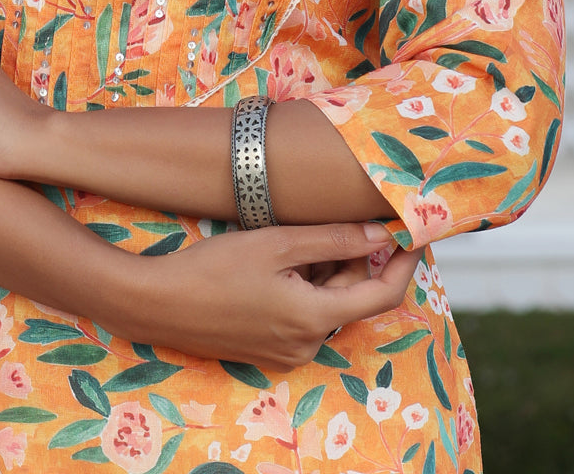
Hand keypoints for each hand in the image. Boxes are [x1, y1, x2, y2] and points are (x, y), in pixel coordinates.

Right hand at [122, 222, 418, 369]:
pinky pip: (303, 314)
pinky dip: (301, 286)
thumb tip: (381, 236)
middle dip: (349, 258)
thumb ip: (334, 240)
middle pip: (350, 294)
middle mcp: (308, 344)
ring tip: (286, 240)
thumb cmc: (214, 269)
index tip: (416, 233)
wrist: (158, 303)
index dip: (405, 263)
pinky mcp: (268, 350)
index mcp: (315, 319)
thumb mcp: (277, 244)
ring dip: (321, 270)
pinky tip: (272, 263)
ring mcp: (287, 352)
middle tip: (327, 220)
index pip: (383, 294)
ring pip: (326, 302)